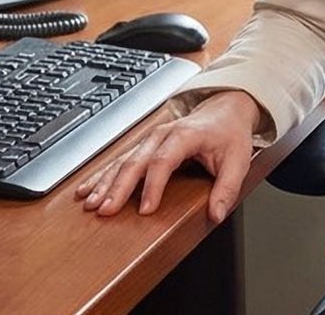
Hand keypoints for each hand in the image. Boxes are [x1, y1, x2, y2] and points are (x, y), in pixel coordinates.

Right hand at [72, 89, 265, 223]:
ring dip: (104, 182)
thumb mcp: (238, 161)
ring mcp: (149, 139)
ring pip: (122, 161)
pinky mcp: (143, 146)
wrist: (225, 109)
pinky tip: (86, 189)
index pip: (164, 161)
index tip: (146, 210)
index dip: (153, 186)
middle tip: (105, 210)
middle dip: (118, 187)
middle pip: (135, 161)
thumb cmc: (229, 134)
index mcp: (184, 136)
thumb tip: (216, 214)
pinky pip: (118, 161)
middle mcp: (162, 135)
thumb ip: (227, 189)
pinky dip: (101, 175)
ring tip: (89, 203)